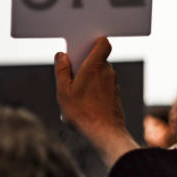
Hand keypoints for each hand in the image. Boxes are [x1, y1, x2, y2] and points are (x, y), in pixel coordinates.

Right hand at [54, 37, 138, 165]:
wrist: (105, 134)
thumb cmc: (82, 113)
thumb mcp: (64, 91)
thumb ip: (62, 70)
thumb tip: (61, 55)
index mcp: (95, 66)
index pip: (103, 43)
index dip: (93, 42)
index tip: (81, 48)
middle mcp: (108, 72)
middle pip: (97, 59)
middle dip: (84, 65)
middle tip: (70, 78)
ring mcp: (113, 84)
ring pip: (100, 74)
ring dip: (88, 80)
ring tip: (75, 96)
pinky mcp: (115, 96)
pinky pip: (104, 86)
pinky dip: (94, 91)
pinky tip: (84, 105)